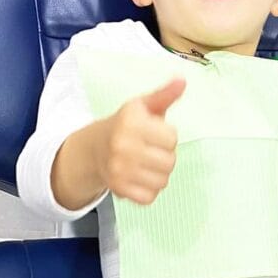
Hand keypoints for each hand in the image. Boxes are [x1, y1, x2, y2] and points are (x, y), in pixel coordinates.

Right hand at [100, 78, 185, 204]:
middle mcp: (122, 145)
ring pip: (162, 181)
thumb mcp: (143, 106)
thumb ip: (164, 95)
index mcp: (130, 122)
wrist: (94, 149)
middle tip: (150, 151)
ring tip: (145, 164)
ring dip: (159, 174)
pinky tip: (140, 177)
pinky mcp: (119, 189)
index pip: (172, 138)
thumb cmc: (125, 125)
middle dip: (165, 156)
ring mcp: (119, 169)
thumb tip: (182, 81)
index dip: (167, 136)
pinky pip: (150, 196)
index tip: (154, 134)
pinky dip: (149, 190)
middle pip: (169, 162)